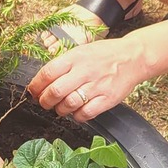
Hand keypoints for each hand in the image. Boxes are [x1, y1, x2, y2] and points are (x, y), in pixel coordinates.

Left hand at [27, 38, 148, 121]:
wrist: (134, 57)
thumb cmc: (106, 54)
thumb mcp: (82, 51)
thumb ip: (65, 64)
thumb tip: (44, 80)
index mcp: (75, 57)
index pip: (48, 73)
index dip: (36, 85)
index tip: (33, 91)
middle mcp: (85, 71)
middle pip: (55, 91)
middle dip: (45, 101)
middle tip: (44, 103)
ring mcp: (96, 86)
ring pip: (68, 104)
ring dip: (60, 110)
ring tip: (60, 108)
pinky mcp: (107, 99)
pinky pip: (85, 113)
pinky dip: (77, 116)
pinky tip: (76, 112)